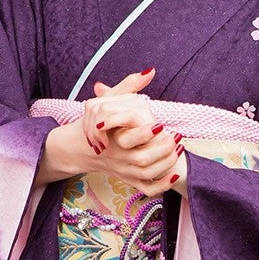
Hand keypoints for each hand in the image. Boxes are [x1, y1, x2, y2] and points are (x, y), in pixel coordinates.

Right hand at [87, 74, 186, 195]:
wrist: (79, 147)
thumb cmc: (98, 120)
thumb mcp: (110, 100)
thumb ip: (130, 85)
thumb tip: (151, 71)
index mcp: (112, 135)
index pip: (129, 138)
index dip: (146, 133)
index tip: (160, 124)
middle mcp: (117, 155)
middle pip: (141, 158)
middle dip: (162, 148)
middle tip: (176, 136)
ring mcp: (123, 169)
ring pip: (147, 172)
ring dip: (167, 162)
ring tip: (179, 148)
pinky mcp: (129, 179)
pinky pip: (146, 188)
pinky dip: (161, 186)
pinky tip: (174, 176)